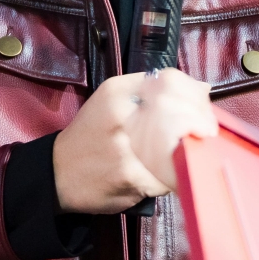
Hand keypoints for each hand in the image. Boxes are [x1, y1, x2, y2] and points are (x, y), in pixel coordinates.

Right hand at [53, 71, 215, 213]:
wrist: (56, 173)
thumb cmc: (89, 135)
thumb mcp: (111, 100)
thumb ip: (151, 89)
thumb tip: (202, 88)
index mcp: (117, 91)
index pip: (172, 82)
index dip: (194, 96)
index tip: (200, 108)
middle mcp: (122, 114)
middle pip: (182, 112)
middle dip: (197, 125)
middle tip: (200, 134)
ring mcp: (128, 147)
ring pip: (180, 147)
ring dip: (187, 153)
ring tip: (181, 155)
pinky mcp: (133, 177)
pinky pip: (169, 176)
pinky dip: (172, 177)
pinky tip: (164, 175)